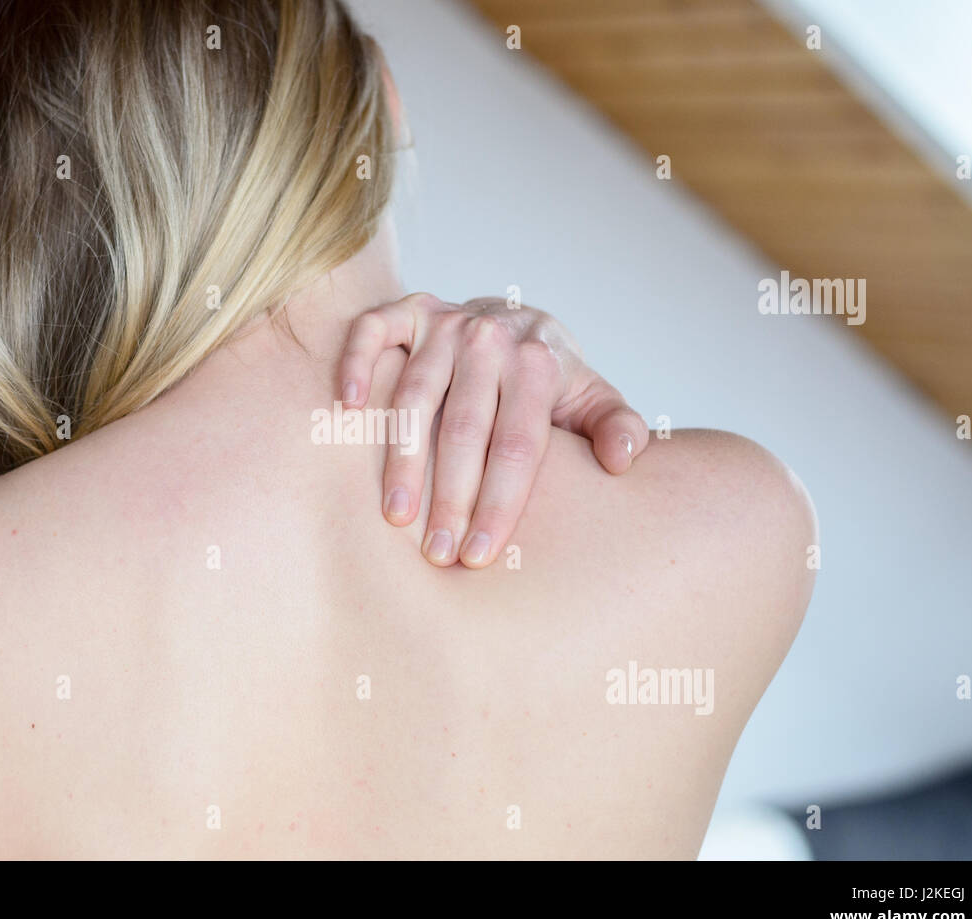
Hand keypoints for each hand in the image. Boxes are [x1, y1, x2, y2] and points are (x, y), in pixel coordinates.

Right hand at [338, 292, 648, 567]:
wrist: (514, 324)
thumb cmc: (549, 384)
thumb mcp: (592, 402)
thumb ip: (615, 427)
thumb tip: (623, 459)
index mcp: (539, 364)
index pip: (517, 445)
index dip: (499, 503)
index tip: (480, 555)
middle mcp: (490, 339)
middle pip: (465, 428)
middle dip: (450, 497)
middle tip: (436, 555)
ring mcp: (445, 323)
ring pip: (415, 395)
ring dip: (402, 458)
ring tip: (395, 518)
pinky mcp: (406, 311)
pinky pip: (372, 331)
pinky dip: (356, 364)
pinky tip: (348, 409)